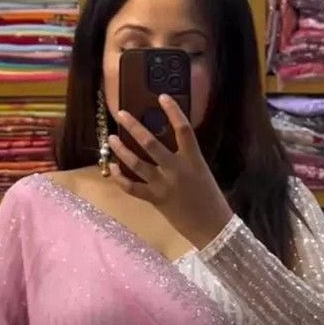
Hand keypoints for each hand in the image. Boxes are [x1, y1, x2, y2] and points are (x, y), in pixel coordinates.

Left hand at [108, 94, 233, 248]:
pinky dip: (121, 178)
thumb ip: (186, 160)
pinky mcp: (155, 199)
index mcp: (193, 159)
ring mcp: (164, 184)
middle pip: (151, 143)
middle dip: (134, 127)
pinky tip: (114, 169)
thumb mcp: (202, 173)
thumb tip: (168, 148)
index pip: (183, 129)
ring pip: (137, 163)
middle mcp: (176, 169)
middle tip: (120, 113)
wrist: (212, 227)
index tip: (162, 97)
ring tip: (111, 139)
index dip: (173, 111)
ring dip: (121, 150)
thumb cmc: (211, 200)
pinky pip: (133, 187)